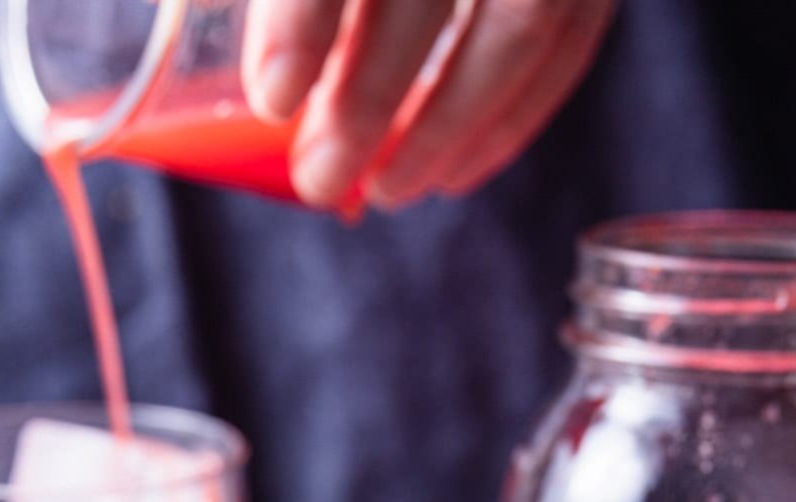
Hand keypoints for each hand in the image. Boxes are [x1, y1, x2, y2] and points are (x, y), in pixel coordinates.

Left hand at [242, 0, 617, 209]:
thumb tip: (220, 53)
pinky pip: (576, 32)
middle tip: (318, 177)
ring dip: (449, 124)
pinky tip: (454, 169)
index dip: (305, 14)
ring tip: (385, 190)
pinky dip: (515, 113)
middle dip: (371, 96)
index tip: (273, 99)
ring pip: (521, 18)